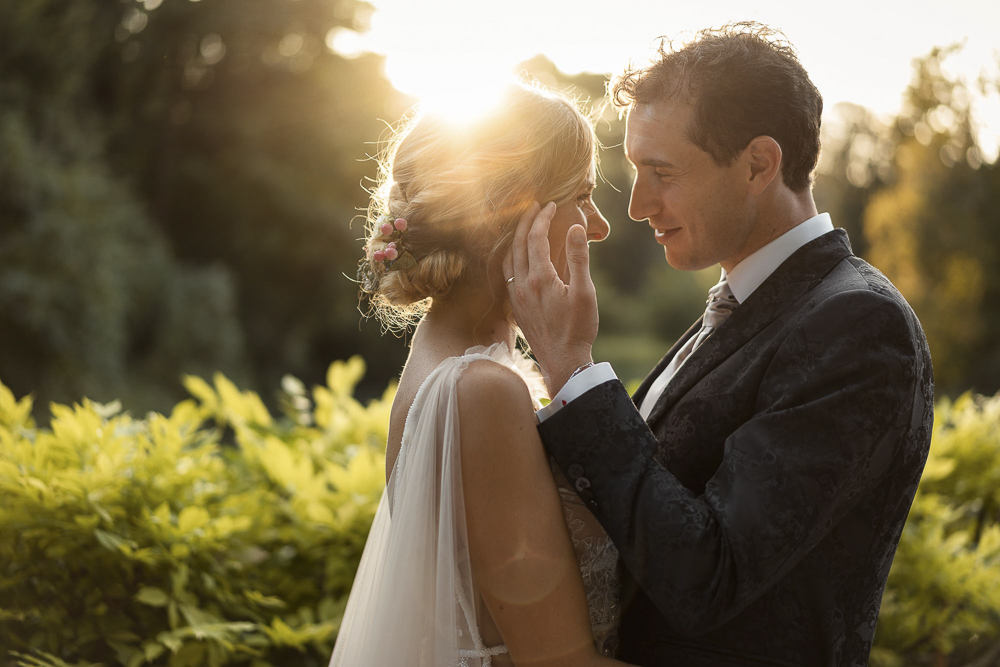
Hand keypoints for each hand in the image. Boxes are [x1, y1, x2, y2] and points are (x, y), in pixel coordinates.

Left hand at [504, 201, 597, 394]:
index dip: (542, 217)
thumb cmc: (578, 328)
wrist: (564, 361)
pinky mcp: (517, 307)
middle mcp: (522, 285)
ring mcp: (517, 297)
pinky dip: (512, 257)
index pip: (536, 237)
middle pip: (518, 244)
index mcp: (539, 278)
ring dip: (516, 239)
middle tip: (535, 206)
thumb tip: (575, 227)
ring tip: (526, 227)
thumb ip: (578, 257)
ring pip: (509, 259)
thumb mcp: (584, 291)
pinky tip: (520, 257)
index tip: (551, 204)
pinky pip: (508, 274)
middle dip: (526, 222)